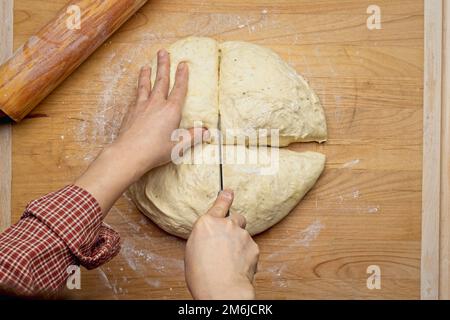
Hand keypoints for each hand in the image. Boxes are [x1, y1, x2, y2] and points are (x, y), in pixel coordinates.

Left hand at [115, 49, 206, 177]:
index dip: (182, 76)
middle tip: (163, 52)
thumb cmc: (155, 150)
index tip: (183, 64)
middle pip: (161, 81)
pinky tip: (136, 90)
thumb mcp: (178, 146)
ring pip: (145, 86)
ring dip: (146, 74)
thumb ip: (193, 137)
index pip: (179, 89)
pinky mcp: (130, 112)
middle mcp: (156, 104)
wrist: (129, 153)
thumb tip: (207, 132)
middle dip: (163, 66)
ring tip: (146, 66)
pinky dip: (137, 90)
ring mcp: (141, 106)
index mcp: (171, 110)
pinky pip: (135, 96)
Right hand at [185, 190, 259, 299]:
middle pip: (235, 217)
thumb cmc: (201, 275)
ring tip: (231, 261)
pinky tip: (239, 266)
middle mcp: (226, 224)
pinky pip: (250, 247)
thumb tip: (211, 239)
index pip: (220, 203)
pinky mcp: (253, 246)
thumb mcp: (192, 251)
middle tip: (229, 241)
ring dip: (239, 243)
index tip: (229, 192)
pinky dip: (246, 255)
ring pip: (243, 234)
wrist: (221, 289)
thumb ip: (205, 237)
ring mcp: (241, 234)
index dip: (226, 197)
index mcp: (206, 223)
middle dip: (234, 226)